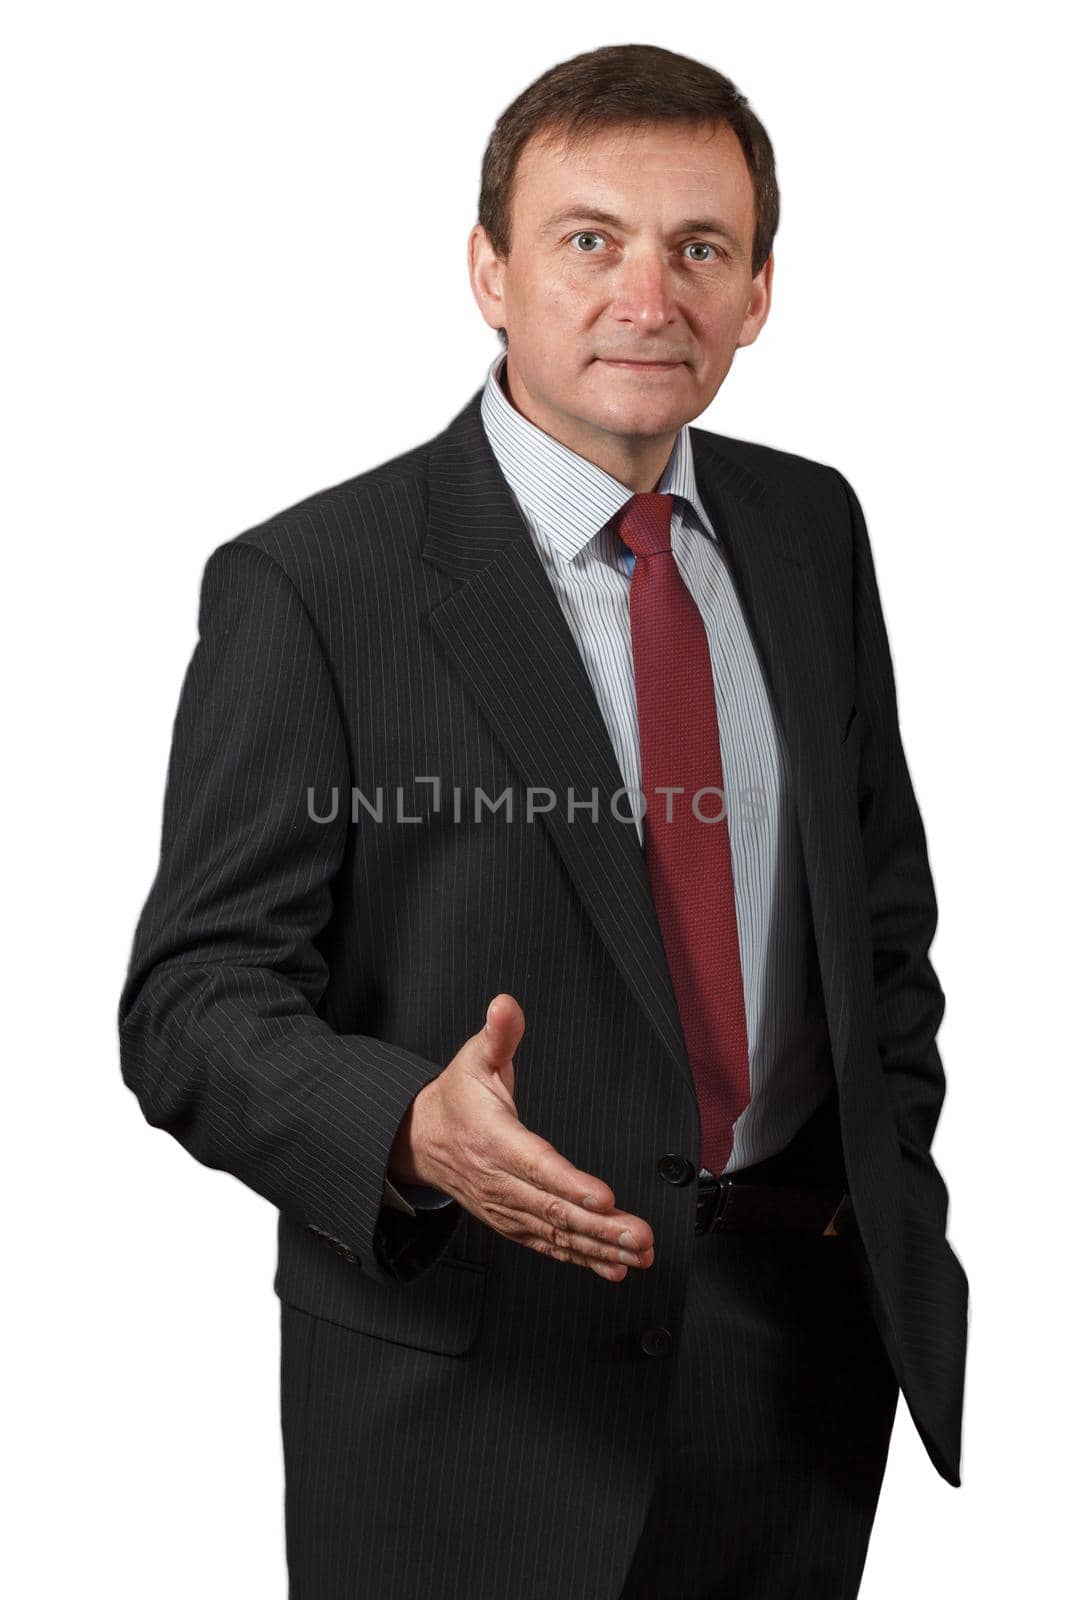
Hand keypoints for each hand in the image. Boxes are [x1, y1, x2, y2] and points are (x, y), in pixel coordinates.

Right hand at [387, 994, 654, 1281]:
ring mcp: (504, 1207)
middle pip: (552, 1207)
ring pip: (554, 1232)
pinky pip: (548, 1244)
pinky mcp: (511, 1221)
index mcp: (492, 1139)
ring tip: (639, 1253)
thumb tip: (506, 1005)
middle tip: (640, 1235)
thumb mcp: (474, 1057)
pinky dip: (581, 1258)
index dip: (569, 1183)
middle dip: (600, 1226)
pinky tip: (614, 1267)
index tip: (604, 1198)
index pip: (535, 1164)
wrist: (420, 1139)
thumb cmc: (456, 1097)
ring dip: (598, 1246)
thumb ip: (498, 1035)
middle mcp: (498, 1180)